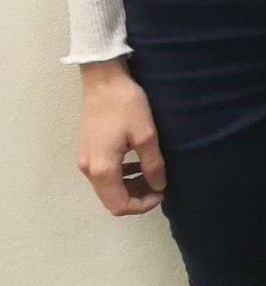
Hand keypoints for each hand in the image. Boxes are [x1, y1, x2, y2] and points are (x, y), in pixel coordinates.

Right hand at [77, 58, 166, 214]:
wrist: (103, 80)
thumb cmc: (125, 105)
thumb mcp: (145, 134)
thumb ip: (152, 164)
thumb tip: (159, 186)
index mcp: (103, 169)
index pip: (119, 205)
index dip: (142, 205)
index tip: (161, 193)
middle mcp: (88, 169)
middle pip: (111, 199)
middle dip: (136, 197)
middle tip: (158, 184)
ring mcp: (84, 159)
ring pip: (107, 187)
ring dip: (128, 186)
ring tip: (151, 174)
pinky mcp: (86, 150)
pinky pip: (103, 173)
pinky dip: (120, 175)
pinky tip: (137, 163)